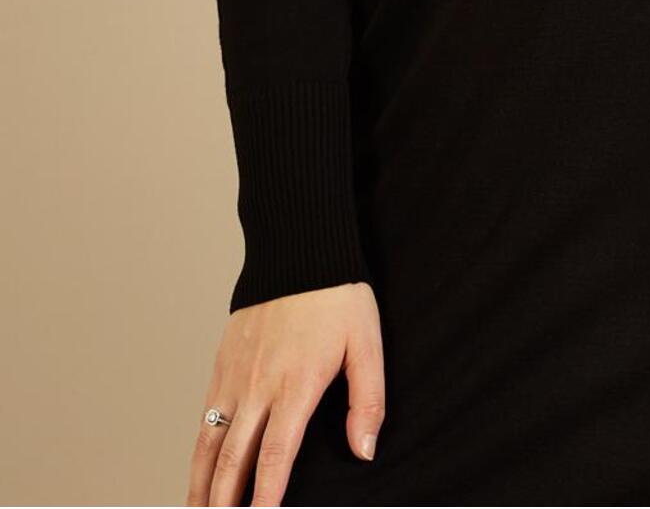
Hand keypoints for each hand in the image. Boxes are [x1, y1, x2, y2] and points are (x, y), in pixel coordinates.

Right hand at [186, 281, 384, 506]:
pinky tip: (198, 473)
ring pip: (209, 443)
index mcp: (296, 385)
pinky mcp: (222, 363)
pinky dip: (197, 452)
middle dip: (223, 504)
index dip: (265, 498)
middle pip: (232, 459)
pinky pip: (204, 417)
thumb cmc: (338, 297)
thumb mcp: (367, 344)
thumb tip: (364, 451)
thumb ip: (368, 401)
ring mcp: (234, 375)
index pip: (275, 456)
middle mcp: (258, 385)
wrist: (298, 249)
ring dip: (200, 486)